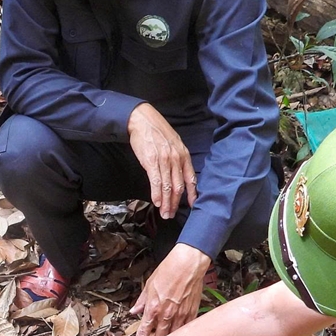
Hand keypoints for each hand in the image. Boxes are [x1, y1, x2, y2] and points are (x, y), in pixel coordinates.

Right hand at [128, 103, 195, 218]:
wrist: (142, 120)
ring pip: (167, 187)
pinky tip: (156, 203)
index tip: (192, 206)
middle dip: (175, 203)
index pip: (190, 178)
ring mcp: (164, 160)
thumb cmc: (157, 131)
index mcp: (184, 155)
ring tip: (164, 213)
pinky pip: (156, 182)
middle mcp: (176, 159)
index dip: (192, 194)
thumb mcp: (174, 143)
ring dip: (166, 203)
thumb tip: (177, 173)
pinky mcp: (151, 162)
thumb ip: (178, 158)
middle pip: (178, 187)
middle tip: (171, 215)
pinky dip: (156, 195)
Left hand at [131, 243, 209, 335]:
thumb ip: (141, 301)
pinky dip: (181, 334)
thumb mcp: (149, 285)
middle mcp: (166, 314)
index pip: (143, 331)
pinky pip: (185, 329)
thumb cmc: (169, 270)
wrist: (188, 264)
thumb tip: (134, 310)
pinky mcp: (192, 313)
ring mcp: (180, 315)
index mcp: (153, 308)